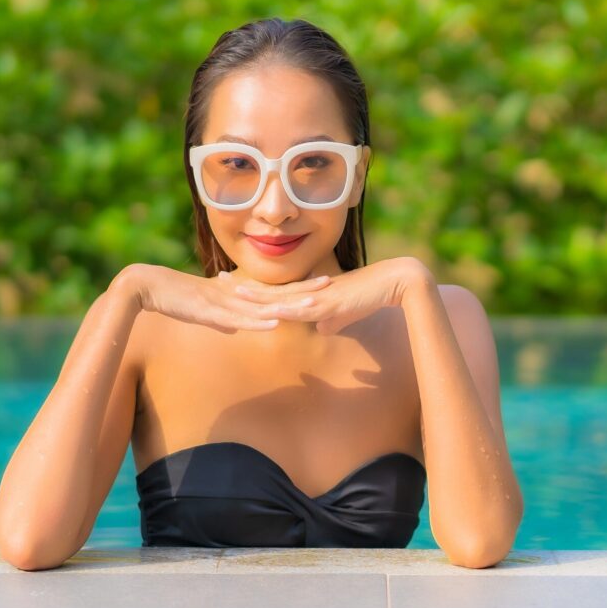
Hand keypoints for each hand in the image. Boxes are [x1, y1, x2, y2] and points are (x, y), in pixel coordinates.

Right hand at [111, 263, 331, 333]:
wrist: (148, 287)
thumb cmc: (176, 298)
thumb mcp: (205, 310)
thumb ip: (223, 317)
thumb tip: (235, 327)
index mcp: (236, 293)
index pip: (273, 290)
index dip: (297, 287)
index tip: (320, 283)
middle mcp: (235, 294)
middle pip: (276, 292)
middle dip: (303, 289)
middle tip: (331, 283)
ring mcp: (225, 302)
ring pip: (262, 305)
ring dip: (287, 305)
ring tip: (312, 304)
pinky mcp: (211, 310)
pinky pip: (238, 317)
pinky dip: (257, 321)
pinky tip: (274, 323)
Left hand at [225, 257, 432, 334]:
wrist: (390, 284)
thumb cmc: (369, 298)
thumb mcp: (345, 313)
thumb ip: (331, 319)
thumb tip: (321, 328)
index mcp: (308, 293)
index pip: (273, 292)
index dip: (252, 291)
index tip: (229, 286)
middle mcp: (307, 292)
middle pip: (268, 290)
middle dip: (243, 288)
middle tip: (216, 279)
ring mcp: (316, 296)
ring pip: (279, 298)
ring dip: (256, 297)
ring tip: (232, 293)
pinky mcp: (328, 304)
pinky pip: (302, 309)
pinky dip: (284, 311)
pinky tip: (267, 312)